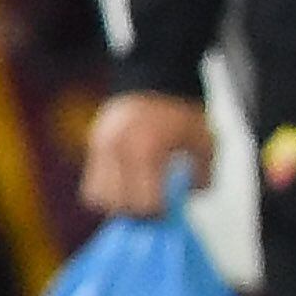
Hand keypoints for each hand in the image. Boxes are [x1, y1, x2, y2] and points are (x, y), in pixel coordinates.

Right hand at [81, 89, 211, 218]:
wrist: (156, 83)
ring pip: (98, 197)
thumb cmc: (183, 114)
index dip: (158, 212)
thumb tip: (188, 196)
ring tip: (138, 196)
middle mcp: (117, 150)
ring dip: (118, 204)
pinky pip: (90, 185)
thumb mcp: (205, 143)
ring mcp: (100, 148)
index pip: (143, 203)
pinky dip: (106, 192)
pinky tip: (125, 186)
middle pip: (118, 205)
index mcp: (146, 149)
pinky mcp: (92, 147)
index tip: (169, 208)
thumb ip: (201, 175)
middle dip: (138, 212)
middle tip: (155, 205)